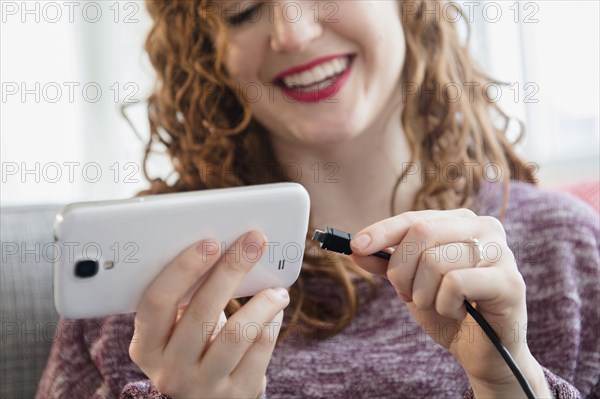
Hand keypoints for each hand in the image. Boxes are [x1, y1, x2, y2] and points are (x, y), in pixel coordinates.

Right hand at [129, 230, 289, 397]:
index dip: (183, 269)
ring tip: (276, 288)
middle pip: (202, 311)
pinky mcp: (237, 393)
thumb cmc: (192, 349)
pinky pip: (260, 349)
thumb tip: (224, 247)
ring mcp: (204, 385)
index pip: (157, 302)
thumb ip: (186, 299)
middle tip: (253, 242)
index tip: (210, 242)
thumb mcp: (175, 331)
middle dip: (231, 269)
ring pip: (237, 333)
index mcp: (146, 346)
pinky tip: (275, 308)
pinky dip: (272, 321)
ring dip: (262, 302)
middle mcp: (171, 369)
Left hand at [349, 209, 550, 396]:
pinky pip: (455, 284)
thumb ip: (388, 263)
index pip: (414, 219)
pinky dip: (445, 305)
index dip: (381, 232)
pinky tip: (459, 313)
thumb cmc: (448, 311)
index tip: (355, 246)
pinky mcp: (510, 282)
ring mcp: (501, 252)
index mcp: (462, 222)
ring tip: (438, 305)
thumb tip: (356, 248)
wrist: (482, 352)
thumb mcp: (411, 283)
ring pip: (435, 261)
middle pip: (421, 234)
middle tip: (407, 294)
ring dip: (424, 294)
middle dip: (401, 270)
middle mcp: (485, 228)